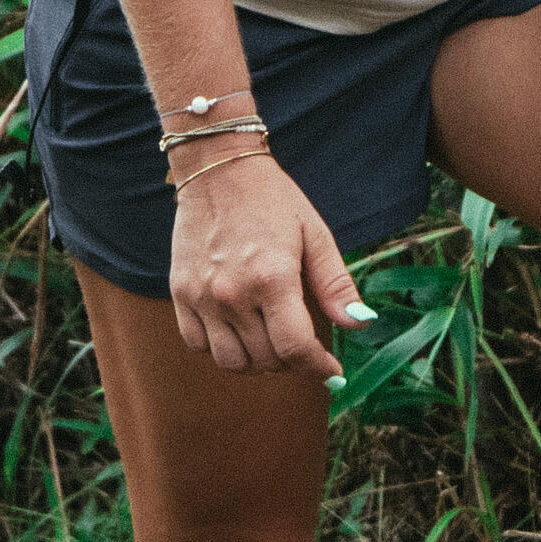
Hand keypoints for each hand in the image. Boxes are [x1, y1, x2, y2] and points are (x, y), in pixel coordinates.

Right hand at [164, 143, 367, 381]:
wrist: (217, 169)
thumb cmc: (272, 200)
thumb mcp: (315, 235)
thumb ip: (336, 284)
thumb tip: (360, 324)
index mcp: (273, 277)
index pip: (296, 348)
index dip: (319, 368)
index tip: (331, 372)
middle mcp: (234, 293)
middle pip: (266, 360)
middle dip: (292, 361)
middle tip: (300, 343)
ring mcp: (203, 296)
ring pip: (231, 362)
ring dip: (256, 362)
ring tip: (269, 339)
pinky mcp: (180, 293)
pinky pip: (198, 345)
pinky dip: (221, 349)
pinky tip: (237, 330)